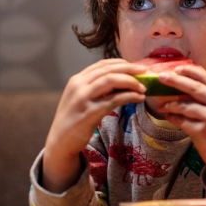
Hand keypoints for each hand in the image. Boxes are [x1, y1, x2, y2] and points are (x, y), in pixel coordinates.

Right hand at [43, 59, 146, 192]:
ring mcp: (83, 98)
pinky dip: (129, 96)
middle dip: (130, 69)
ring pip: (111, 80)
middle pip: (108, 70)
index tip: (136, 67)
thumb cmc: (75, 120)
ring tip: (143, 88)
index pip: (102, 64)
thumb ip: (96, 88)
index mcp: (77, 80)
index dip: (121, 63)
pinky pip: (114, 99)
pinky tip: (138, 98)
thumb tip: (122, 80)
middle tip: (145, 72)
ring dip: (131, 82)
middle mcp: (78, 85)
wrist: (60, 142)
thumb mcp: (81, 98)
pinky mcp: (90, 112)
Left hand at [155, 65, 205, 188]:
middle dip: (176, 81)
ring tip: (161, 105)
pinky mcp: (203, 132)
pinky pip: (182, 121)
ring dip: (170, 104)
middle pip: (194, 88)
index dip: (191, 72)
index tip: (177, 68)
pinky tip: (168, 117)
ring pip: (185, 105)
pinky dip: (173, 118)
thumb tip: (187, 86)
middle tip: (161, 77)